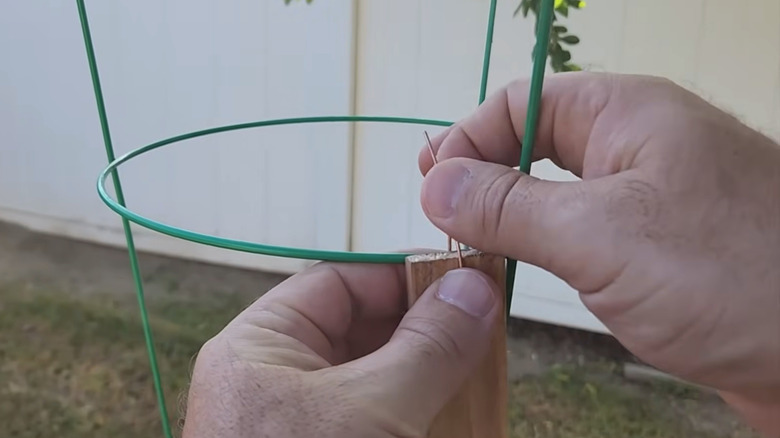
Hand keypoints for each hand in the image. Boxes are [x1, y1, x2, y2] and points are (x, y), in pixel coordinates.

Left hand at [181, 262, 502, 437]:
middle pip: (361, 330)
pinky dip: (419, 412)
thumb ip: (427, 346)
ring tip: (483, 367)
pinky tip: (460, 412)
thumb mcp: (372, 410)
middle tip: (485, 325)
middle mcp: (277, 380)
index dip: (400, 276)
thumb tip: (474, 286)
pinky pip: (379, 418)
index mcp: (260, 346)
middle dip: (424, 328)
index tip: (462, 278)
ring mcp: (303, 423)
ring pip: (378, 377)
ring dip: (430, 373)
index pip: (337, 283)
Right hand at [419, 72, 779, 434]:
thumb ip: (510, 208)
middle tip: (443, 220)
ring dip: (510, 216)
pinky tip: (524, 270)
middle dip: (482, 177)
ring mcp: (650, 197)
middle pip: (533, 142)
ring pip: (555, 190)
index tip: (430, 189)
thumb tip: (435, 185)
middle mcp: (637, 146)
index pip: (519, 104)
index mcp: (627, 114)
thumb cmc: (735, 279)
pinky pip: (583, 230)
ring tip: (472, 249)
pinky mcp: (659, 247)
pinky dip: (544, 246)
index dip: (467, 140)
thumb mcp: (601, 236)